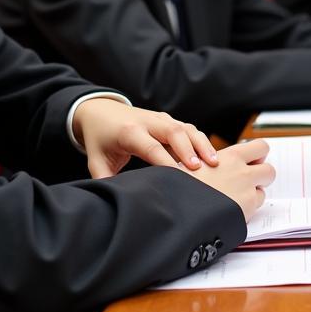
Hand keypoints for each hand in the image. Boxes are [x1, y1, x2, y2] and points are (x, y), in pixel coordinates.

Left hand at [72, 99, 219, 178]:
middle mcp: (147, 121)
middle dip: (190, 149)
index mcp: (129, 132)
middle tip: (202, 169)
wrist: (99, 110)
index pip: (151, 147)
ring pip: (185, 127)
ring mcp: (159, 118)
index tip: (179, 178)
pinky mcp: (166, 119)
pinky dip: (199, 140)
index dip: (166, 162)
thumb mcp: (96, 161)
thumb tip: (117, 201)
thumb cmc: (99, 139)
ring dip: (200, 144)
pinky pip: (187, 127)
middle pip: (174, 131)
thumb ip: (106, 181)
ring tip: (214, 163)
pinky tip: (209, 156)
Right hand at [179, 139, 274, 221]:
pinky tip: (233, 209)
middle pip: (269, 170)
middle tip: (247, 180)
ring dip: (254, 193)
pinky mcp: (247, 210)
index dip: (257, 154)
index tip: (250, 160)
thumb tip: (203, 163)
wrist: (180, 210)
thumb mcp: (190, 164)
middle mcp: (243, 173)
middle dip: (261, 175)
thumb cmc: (180, 187)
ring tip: (237, 197)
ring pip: (264, 190)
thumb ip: (206, 161)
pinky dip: (248, 208)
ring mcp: (247, 192)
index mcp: (231, 157)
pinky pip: (256, 207)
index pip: (260, 147)